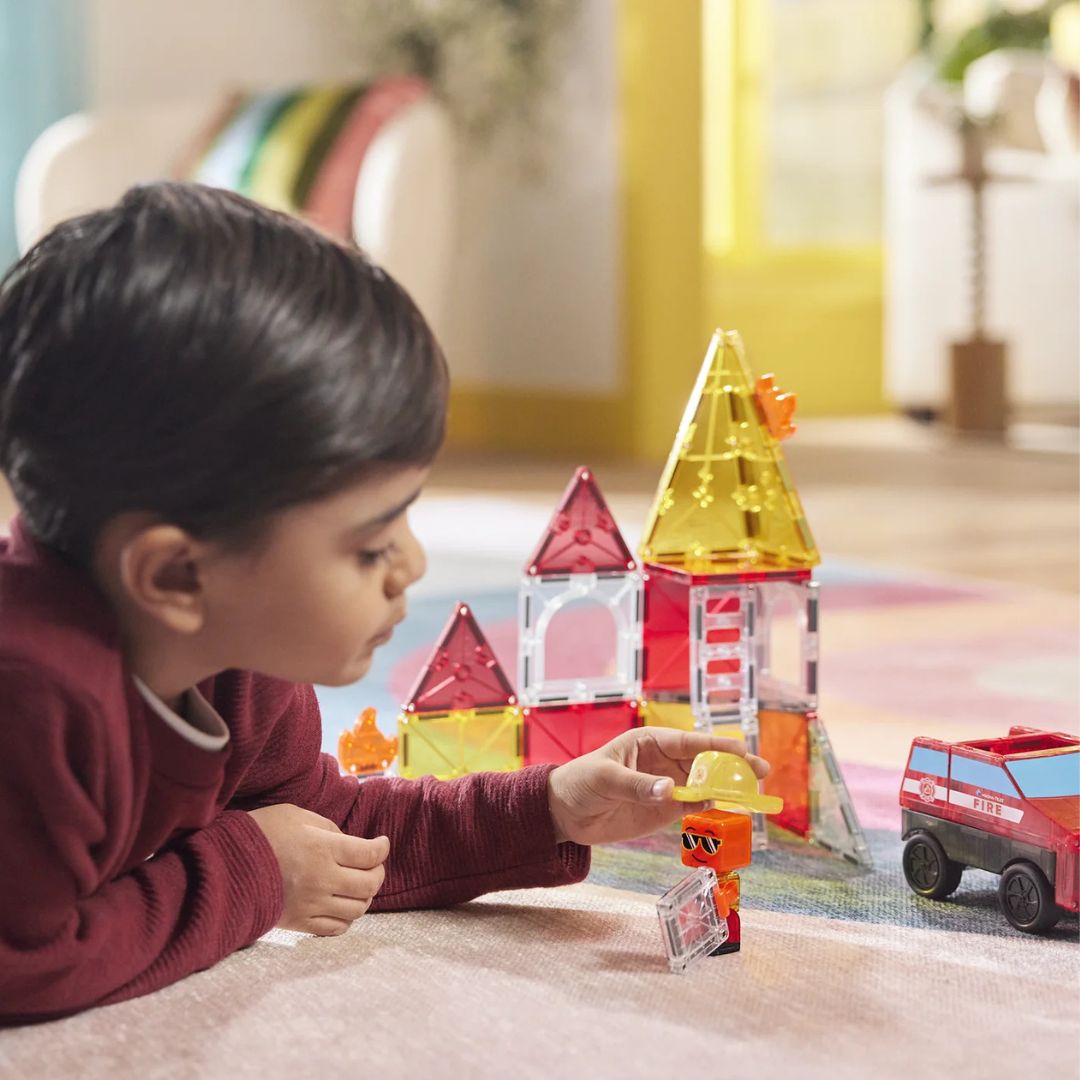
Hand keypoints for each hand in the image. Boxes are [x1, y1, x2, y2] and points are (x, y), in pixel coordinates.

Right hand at [248, 804, 388, 935]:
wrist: (223, 866)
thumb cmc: (261, 833)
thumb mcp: (297, 816)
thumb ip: (329, 828)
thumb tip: (349, 843)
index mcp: (323, 848)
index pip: (370, 854)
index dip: (382, 847)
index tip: (382, 843)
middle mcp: (322, 879)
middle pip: (370, 883)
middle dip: (378, 872)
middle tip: (373, 864)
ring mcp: (311, 904)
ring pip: (358, 909)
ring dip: (364, 896)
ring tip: (358, 885)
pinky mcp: (299, 922)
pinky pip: (336, 928)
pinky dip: (347, 919)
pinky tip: (342, 905)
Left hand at [547, 729, 768, 845]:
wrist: (565, 812)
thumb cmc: (581, 782)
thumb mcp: (605, 779)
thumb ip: (637, 786)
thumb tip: (670, 791)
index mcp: (650, 741)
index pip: (690, 741)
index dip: (718, 746)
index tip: (742, 751)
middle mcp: (664, 761)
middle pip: (705, 762)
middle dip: (733, 766)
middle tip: (762, 773)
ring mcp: (668, 786)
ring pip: (706, 784)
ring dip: (729, 789)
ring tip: (754, 795)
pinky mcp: (666, 809)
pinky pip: (695, 807)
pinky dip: (713, 809)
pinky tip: (730, 811)